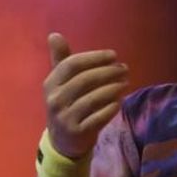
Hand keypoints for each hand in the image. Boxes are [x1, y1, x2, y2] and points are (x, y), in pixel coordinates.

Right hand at [43, 33, 128, 157]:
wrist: (62, 141)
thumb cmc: (66, 105)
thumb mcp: (60, 83)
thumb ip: (61, 60)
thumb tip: (54, 34)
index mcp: (50, 83)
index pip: (72, 64)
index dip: (95, 58)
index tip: (114, 55)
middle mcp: (55, 99)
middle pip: (85, 80)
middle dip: (108, 72)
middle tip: (125, 69)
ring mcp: (65, 117)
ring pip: (93, 98)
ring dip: (113, 89)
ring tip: (125, 83)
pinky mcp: (78, 132)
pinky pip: (99, 117)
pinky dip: (111, 108)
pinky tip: (119, 101)